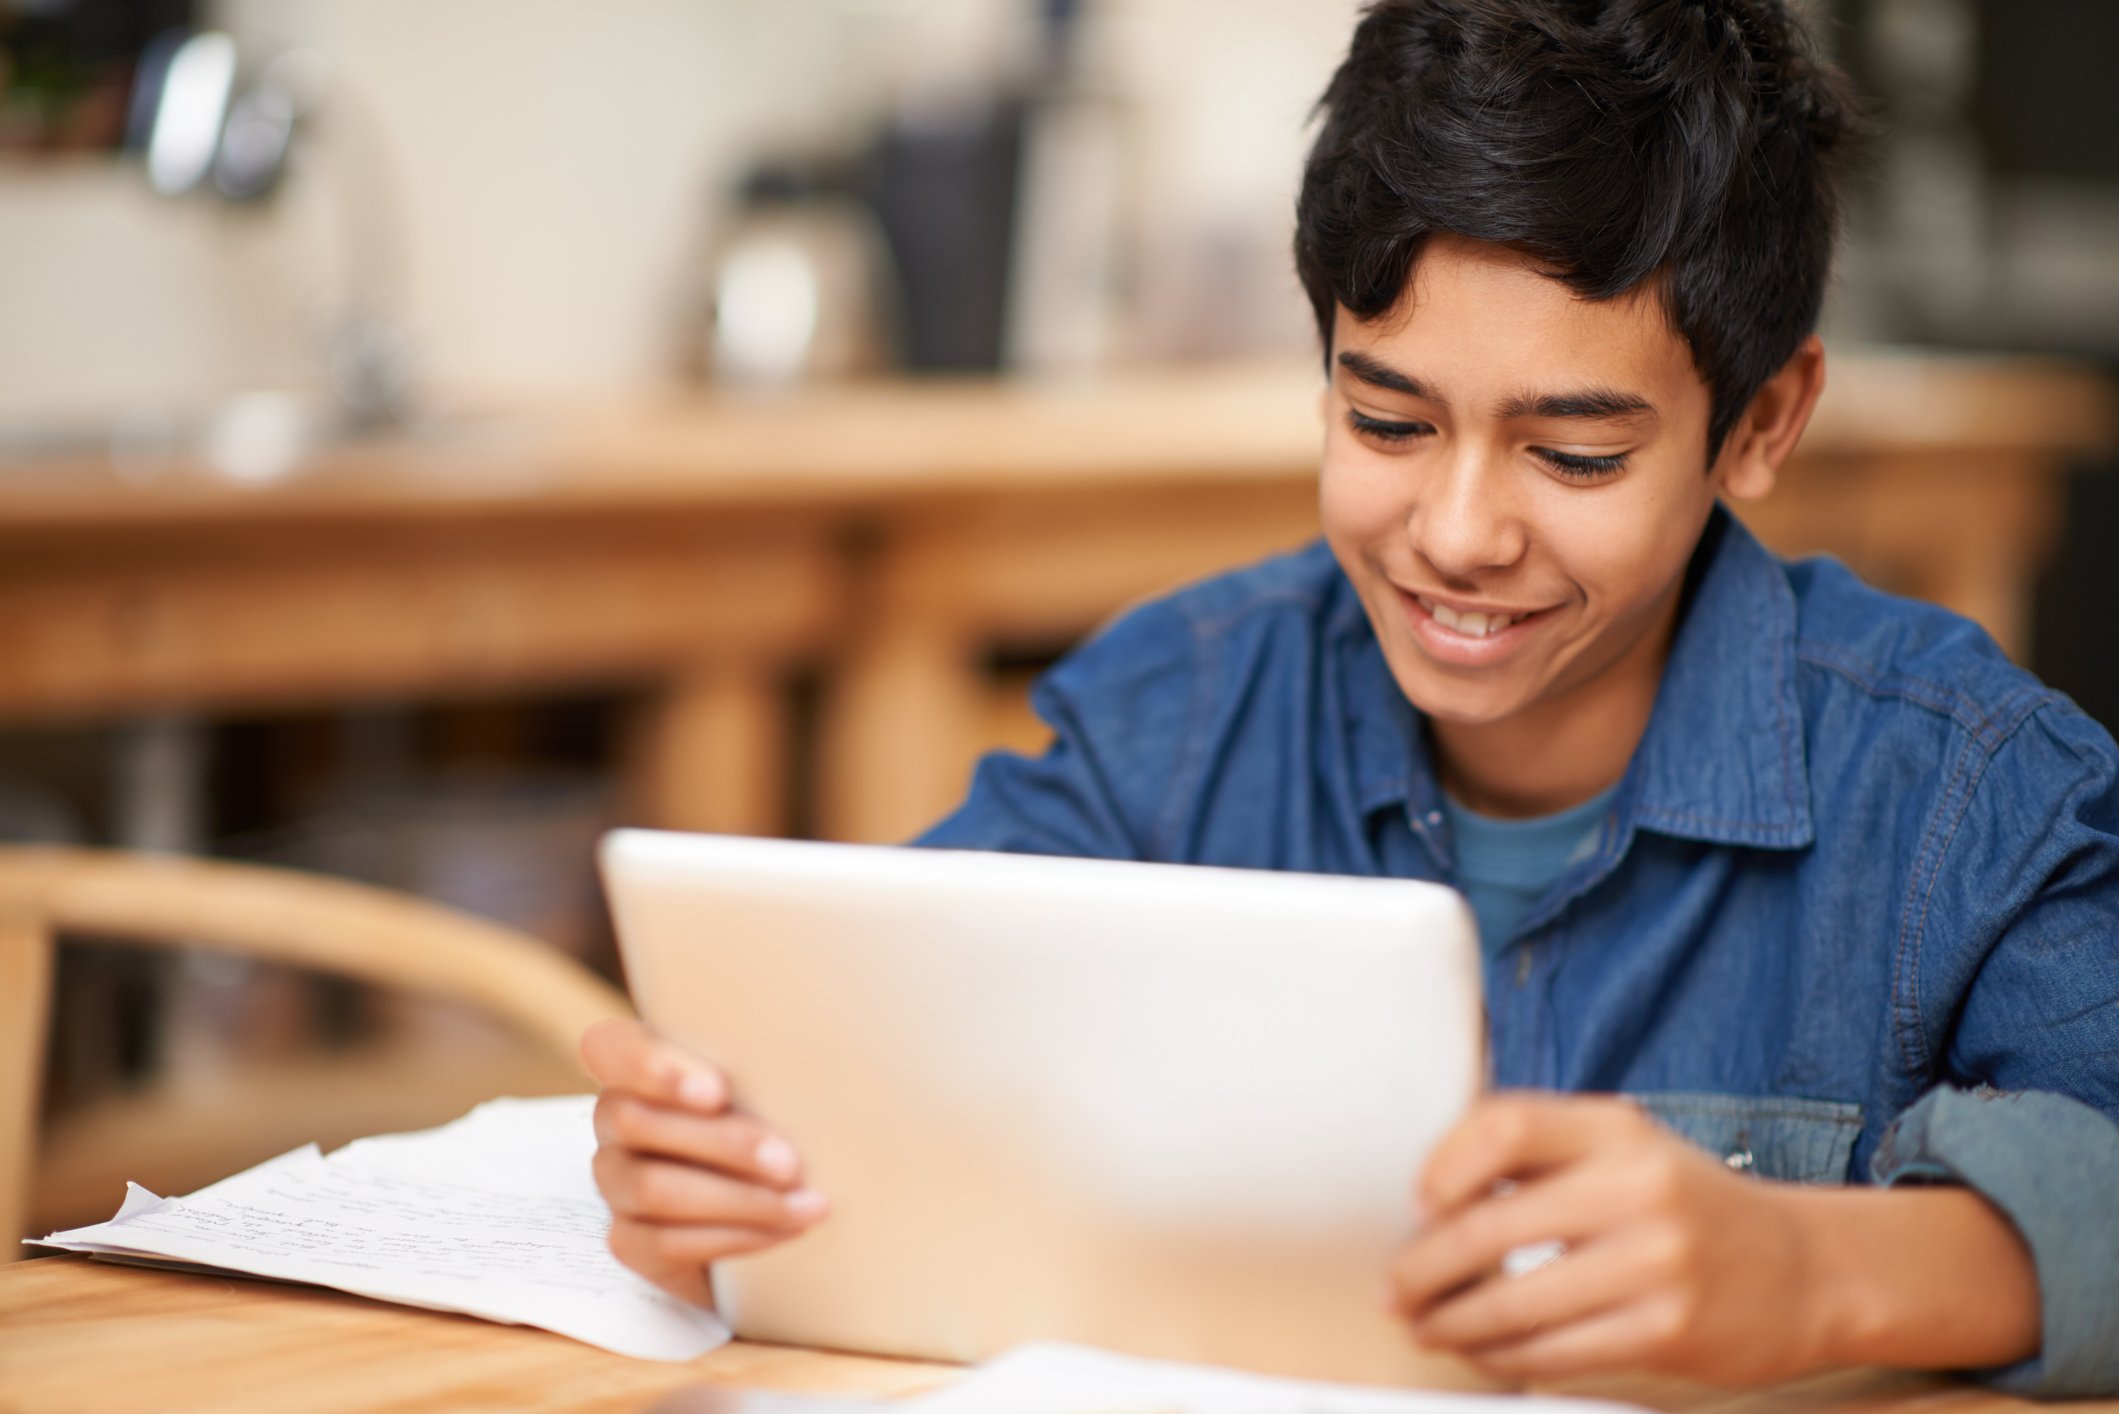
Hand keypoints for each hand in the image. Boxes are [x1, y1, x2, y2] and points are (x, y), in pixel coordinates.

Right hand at [581, 1017, 828, 1306]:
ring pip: (652, 1188)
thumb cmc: (776, 1115)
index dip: (651, 1066)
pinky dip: (734, 1237)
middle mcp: (616, 1119)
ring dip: (740, 1199)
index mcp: (638, 1065)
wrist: (775, 1197)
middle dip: (723, 1144)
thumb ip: (767, 1066)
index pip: (608, 1046)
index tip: (718, 1091)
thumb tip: (824, 1054)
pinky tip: (785, 1230)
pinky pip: (663, 1243)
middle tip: (790, 1163)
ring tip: (807, 1205)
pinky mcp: (629, 1240)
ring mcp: (616, 1181)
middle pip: (638, 1122)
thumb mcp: (771, 1083)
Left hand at [1387, 1092, 1825, 1384]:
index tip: (1421, 1203)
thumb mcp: (1626, 1147)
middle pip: (1489, 1226)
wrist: (1807, 1271)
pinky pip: (1553, 1353)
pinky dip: (1501, 1357)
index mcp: (1618, 1129)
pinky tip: (1481, 1353)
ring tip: (1424, 1325)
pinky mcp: (1666, 1333)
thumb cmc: (1687, 1204)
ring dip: (1450, 1322)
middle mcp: (1637, 1188)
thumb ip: (1542, 1151)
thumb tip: (1432, 1192)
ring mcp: (1655, 1264)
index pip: (1502, 1125)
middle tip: (1395, 1288)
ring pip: (1512, 1303)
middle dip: (1422, 1267)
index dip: (1443, 1165)